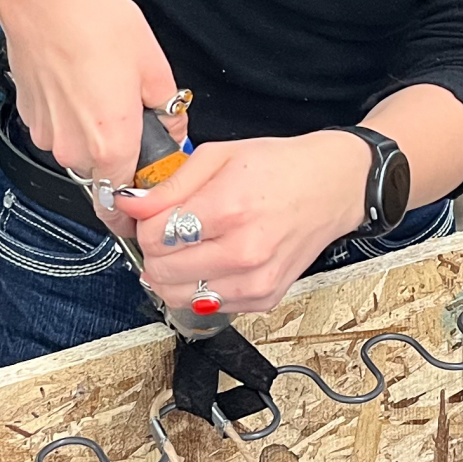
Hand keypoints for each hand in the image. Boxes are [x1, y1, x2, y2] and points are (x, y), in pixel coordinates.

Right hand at [0, 0, 179, 184]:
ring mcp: (47, 135)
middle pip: (102, 174)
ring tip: (103, 92)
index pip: (121, 202)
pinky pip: (59, 131)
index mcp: (111, 142)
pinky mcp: (30, 118)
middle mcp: (74, 148)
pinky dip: (71, 119)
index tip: (146, 187)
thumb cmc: (93, 23)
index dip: (136, 199)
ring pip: (79, 152)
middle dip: (119, 155)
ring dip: (93, 135)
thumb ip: (168, 107)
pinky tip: (80, 85)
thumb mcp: (152, 63)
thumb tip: (173, 126)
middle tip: (132, 120)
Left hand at [116, 132, 371, 314]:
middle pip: (160, 271)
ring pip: (177, 296)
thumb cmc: (280, 167)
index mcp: (230, 208)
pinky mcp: (263, 299)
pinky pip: (207, 305)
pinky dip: (201, 286)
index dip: (144, 223)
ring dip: (172, 274)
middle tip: (169, 230)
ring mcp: (255, 281)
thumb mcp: (219, 156)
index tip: (154, 212)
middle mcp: (243, 252)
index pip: (153, 236)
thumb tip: (129, 206)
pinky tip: (216, 260)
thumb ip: (170, 185)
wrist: (333, 188)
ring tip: (189, 247)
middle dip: (155, 250)